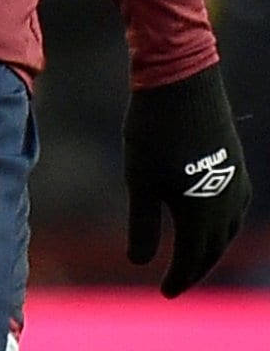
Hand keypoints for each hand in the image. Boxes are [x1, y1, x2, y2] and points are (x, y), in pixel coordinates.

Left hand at [124, 63, 251, 295]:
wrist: (182, 82)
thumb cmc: (154, 131)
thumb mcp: (140, 180)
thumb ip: (143, 225)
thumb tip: (139, 262)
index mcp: (203, 215)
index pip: (192, 260)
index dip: (178, 279)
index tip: (165, 293)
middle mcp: (228, 205)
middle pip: (213, 250)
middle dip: (195, 268)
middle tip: (178, 281)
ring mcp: (236, 183)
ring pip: (227, 229)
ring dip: (210, 247)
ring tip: (193, 255)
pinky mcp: (236, 163)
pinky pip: (232, 206)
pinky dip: (220, 222)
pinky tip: (208, 218)